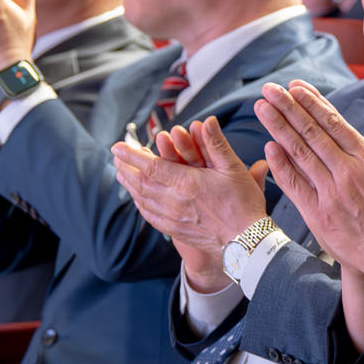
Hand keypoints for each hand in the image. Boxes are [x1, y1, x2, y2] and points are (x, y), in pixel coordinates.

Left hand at [111, 116, 270, 257]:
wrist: (246, 242)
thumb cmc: (243, 204)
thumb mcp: (234, 169)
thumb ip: (217, 144)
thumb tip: (208, 121)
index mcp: (187, 183)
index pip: (150, 166)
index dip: (131, 155)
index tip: (117, 147)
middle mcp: (174, 201)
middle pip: (140, 182)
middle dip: (126, 168)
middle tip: (116, 157)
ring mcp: (172, 218)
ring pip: (141, 199)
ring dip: (129, 184)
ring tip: (121, 174)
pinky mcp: (174, 230)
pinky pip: (149, 215)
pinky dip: (139, 203)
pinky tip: (138, 198)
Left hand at [255, 81, 363, 269]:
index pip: (334, 123)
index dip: (312, 102)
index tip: (296, 87)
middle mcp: (346, 173)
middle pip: (311, 132)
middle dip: (287, 107)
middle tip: (269, 89)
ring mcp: (329, 194)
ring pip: (299, 154)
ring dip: (278, 128)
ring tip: (262, 108)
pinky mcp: (318, 216)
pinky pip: (294, 186)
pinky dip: (280, 166)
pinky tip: (268, 148)